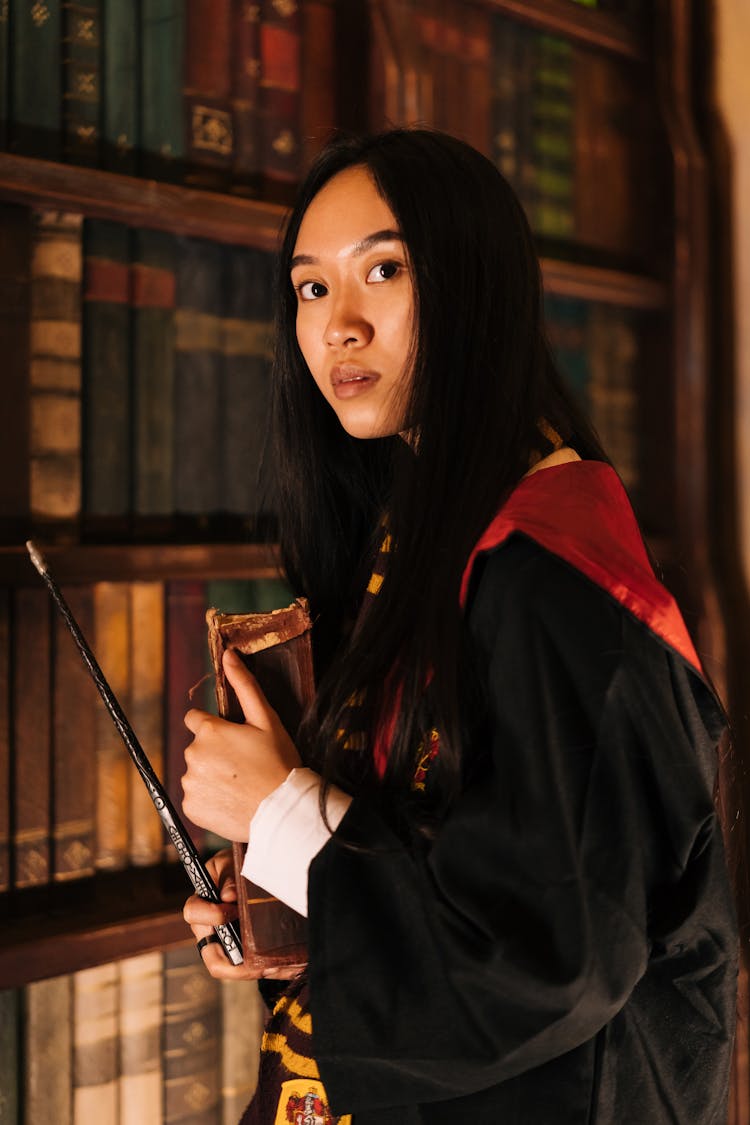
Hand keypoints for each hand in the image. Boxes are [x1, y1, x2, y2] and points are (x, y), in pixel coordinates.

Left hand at [181, 648, 301, 842]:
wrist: (281, 810)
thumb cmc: (278, 762)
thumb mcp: (267, 719)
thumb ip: (244, 685)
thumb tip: (228, 655)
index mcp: (208, 730)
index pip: (195, 720)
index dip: (216, 729)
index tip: (234, 740)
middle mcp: (193, 754)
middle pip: (196, 746)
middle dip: (214, 751)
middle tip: (242, 764)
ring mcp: (190, 782)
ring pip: (195, 771)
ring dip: (211, 774)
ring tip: (238, 783)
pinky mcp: (190, 806)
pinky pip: (195, 796)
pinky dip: (208, 797)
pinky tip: (230, 799)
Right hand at [183, 848, 296, 980]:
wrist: (255, 870)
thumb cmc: (237, 866)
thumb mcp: (231, 863)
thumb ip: (229, 876)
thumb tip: (228, 895)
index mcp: (202, 906)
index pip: (193, 914)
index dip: (210, 915)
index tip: (231, 909)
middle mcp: (212, 932)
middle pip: (214, 960)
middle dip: (235, 964)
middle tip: (256, 960)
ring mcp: (231, 945)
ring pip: (237, 970)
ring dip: (257, 970)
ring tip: (278, 965)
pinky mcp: (249, 952)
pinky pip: (257, 967)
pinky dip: (273, 968)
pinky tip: (289, 965)